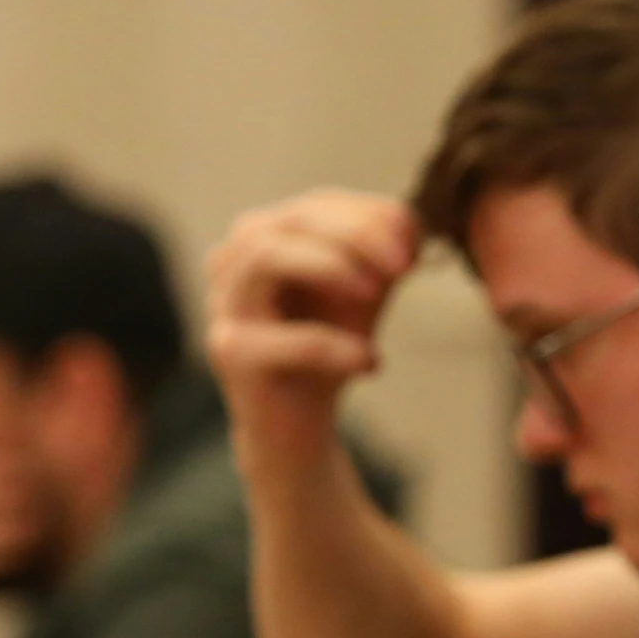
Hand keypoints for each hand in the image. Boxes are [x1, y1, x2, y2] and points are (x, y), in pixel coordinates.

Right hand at [205, 189, 417, 488]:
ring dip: (330, 265)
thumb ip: (386, 254)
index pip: (314, 206)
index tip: (414, 246)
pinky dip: (335, 346)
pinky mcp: (231, 356)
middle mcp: (231, 263)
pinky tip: (371, 363)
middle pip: (290, 221)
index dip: (367, 216)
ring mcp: (224, 307)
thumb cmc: (329, 353)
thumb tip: (408, 221)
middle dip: (354, 235)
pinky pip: (282, 339)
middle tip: (402, 265)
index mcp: (261, 239)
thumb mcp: (366, 295)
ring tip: (376, 294)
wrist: (297, 431)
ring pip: (266, 258)